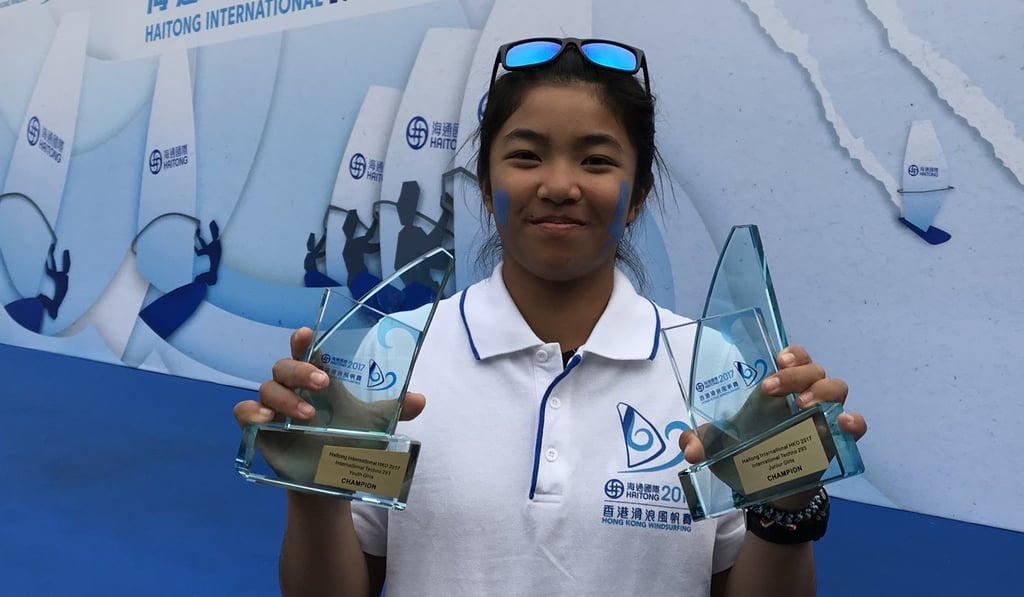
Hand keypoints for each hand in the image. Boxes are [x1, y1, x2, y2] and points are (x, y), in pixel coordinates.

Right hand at [233, 327, 426, 427]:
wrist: (332, 482)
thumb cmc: (348, 443)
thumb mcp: (374, 427)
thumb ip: (395, 411)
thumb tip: (420, 399)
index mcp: (318, 380)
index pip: (307, 352)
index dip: (303, 340)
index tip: (306, 333)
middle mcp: (293, 389)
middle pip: (284, 366)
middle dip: (299, 371)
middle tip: (321, 384)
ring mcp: (274, 409)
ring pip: (267, 387)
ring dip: (284, 398)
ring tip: (308, 416)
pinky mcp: (260, 431)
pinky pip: (244, 412)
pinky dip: (252, 413)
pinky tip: (267, 421)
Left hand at [679, 345, 867, 463]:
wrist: (768, 493)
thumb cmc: (747, 456)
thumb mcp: (719, 448)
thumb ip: (699, 442)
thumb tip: (690, 448)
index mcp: (780, 388)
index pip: (794, 357)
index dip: (792, 353)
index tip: (777, 360)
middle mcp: (806, 396)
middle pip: (815, 369)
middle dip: (796, 374)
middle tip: (772, 389)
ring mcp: (825, 417)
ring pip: (837, 388)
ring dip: (822, 392)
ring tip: (803, 407)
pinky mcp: (838, 442)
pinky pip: (856, 425)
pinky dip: (853, 421)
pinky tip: (842, 423)